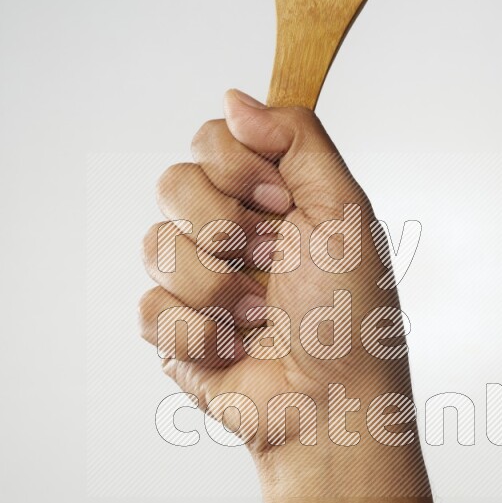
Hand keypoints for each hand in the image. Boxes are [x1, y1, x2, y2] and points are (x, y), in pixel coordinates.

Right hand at [139, 89, 428, 495]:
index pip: (212, 138)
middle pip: (172, 182)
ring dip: (215, 287)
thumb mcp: (345, 211)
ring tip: (259, 317)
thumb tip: (234, 97)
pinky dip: (197, 333)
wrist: (333, 405)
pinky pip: (148, 309)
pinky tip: (233, 349)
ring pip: (154, 245)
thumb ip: (296, 140)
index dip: (237, 168)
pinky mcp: (174, 332)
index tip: (280, 206)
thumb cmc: (354, 316)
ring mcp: (196, 281)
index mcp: (269, 198)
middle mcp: (228, 231)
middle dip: (223, 226)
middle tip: (268, 260)